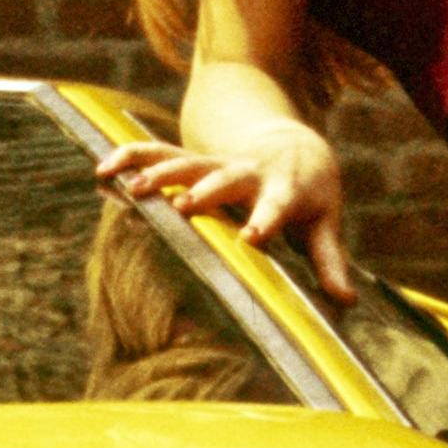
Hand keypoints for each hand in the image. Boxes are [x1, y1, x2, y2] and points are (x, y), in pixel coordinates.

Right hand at [99, 106, 358, 295]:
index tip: (251, 237)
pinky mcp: (195, 158)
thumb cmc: (309, 192)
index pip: (276, 206)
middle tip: (182, 205)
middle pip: (225, 178)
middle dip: (205, 190)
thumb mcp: (325, 222)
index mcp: (284, 190)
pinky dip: (131, 157)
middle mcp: (248, 172)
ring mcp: (218, 162)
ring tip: (131, 189)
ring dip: (159, 172)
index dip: (264, 219)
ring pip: (187, 162)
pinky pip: (158, 152)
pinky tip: (103, 171)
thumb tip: (345, 302)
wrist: (296, 145)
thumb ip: (329, 261)